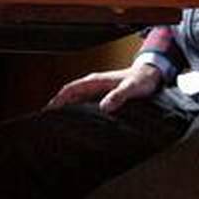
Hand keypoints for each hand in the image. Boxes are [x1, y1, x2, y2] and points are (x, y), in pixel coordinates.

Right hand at [47, 64, 162, 113]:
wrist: (150, 74)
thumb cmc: (141, 80)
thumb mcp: (131, 88)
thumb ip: (118, 96)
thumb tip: (104, 107)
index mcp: (95, 81)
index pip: (70, 89)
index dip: (58, 100)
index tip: (48, 111)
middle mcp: (93, 84)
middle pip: (69, 95)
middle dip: (57, 106)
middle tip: (48, 122)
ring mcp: (96, 89)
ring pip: (75, 99)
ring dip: (65, 108)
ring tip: (57, 123)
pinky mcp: (102, 95)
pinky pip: (84, 102)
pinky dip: (76, 110)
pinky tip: (76, 120)